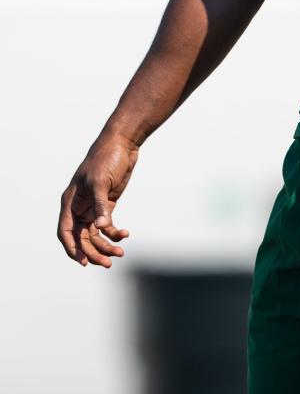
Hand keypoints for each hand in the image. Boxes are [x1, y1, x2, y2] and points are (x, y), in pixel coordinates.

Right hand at [58, 133, 136, 267]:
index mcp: (71, 203)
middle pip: (82, 238)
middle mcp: (79, 208)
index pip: (66, 232)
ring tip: (120, 253)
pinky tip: (125, 234)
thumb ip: (100, 205)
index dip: (73, 249)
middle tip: (108, 263)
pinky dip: (115, 232)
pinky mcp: (107, 205)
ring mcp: (93, 207)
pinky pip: (108, 225)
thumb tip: (102, 227)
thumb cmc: (106, 158)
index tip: (84, 262)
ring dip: (106, 245)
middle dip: (94, 251)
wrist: (122, 144)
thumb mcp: (101, 181)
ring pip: (95, 235)